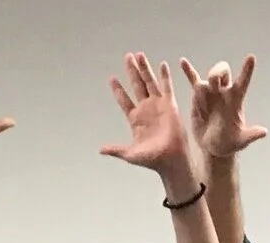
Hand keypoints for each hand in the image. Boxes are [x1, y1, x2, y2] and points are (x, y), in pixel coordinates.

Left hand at [98, 53, 190, 187]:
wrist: (169, 160)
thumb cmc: (151, 159)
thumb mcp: (129, 154)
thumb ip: (115, 149)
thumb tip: (100, 150)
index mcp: (135, 118)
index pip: (124, 99)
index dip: (118, 89)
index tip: (111, 77)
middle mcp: (146, 109)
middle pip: (136, 85)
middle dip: (131, 71)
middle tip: (127, 56)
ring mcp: (158, 105)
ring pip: (149, 82)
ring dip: (144, 69)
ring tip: (139, 55)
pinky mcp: (169, 105)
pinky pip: (167, 87)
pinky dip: (164, 76)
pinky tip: (161, 64)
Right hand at [181, 55, 266, 160]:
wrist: (214, 147)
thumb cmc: (229, 143)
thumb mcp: (241, 141)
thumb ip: (251, 135)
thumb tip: (264, 132)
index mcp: (236, 99)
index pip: (243, 81)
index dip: (246, 70)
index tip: (251, 57)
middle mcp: (224, 92)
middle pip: (223, 71)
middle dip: (218, 72)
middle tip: (214, 81)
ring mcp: (211, 93)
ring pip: (206, 79)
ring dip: (203, 84)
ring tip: (201, 102)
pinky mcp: (198, 98)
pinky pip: (193, 81)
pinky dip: (188, 71)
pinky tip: (182, 61)